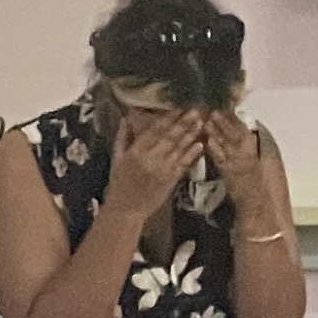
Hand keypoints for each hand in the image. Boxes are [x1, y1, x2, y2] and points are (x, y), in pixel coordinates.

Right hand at [101, 105, 204, 231]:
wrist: (127, 209)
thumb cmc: (119, 183)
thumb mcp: (116, 158)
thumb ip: (122, 137)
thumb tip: (127, 117)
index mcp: (136, 152)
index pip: (154, 131)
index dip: (167, 119)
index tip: (178, 107)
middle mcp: (151, 159)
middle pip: (170, 138)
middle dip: (184, 123)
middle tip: (196, 110)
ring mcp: (163, 170)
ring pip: (180, 149)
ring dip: (192, 135)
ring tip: (201, 122)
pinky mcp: (172, 180)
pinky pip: (184, 164)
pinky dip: (193, 154)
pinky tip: (201, 144)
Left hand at [203, 108, 274, 214]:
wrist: (255, 198)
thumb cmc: (256, 177)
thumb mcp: (257, 157)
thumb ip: (248, 143)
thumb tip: (240, 128)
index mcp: (253, 148)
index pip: (243, 129)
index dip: (234, 118)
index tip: (226, 107)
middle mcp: (245, 153)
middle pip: (233, 134)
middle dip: (224, 122)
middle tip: (214, 111)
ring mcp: (235, 162)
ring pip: (225, 144)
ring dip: (216, 132)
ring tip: (207, 121)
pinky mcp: (226, 171)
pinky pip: (219, 157)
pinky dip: (213, 148)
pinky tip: (207, 140)